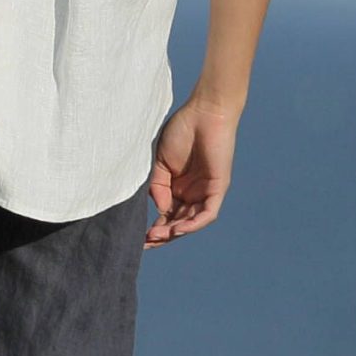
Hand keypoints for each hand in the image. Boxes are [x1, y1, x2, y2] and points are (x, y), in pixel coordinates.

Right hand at [145, 95, 238, 243]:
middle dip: (162, 235)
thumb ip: (157, 187)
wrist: (204, 112)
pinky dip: (193, 223)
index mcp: (177, 188)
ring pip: (191, 222)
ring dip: (174, 232)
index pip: (166, 215)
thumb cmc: (182, 131)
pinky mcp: (218, 189)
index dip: (154, 228)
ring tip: (157, 236)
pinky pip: (207, 213)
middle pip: (177, 223)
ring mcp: (205, 192)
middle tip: (145, 243)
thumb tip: (160, 210)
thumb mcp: (160, 163)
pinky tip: (178, 229)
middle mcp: (191, 193)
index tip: (138, 237)